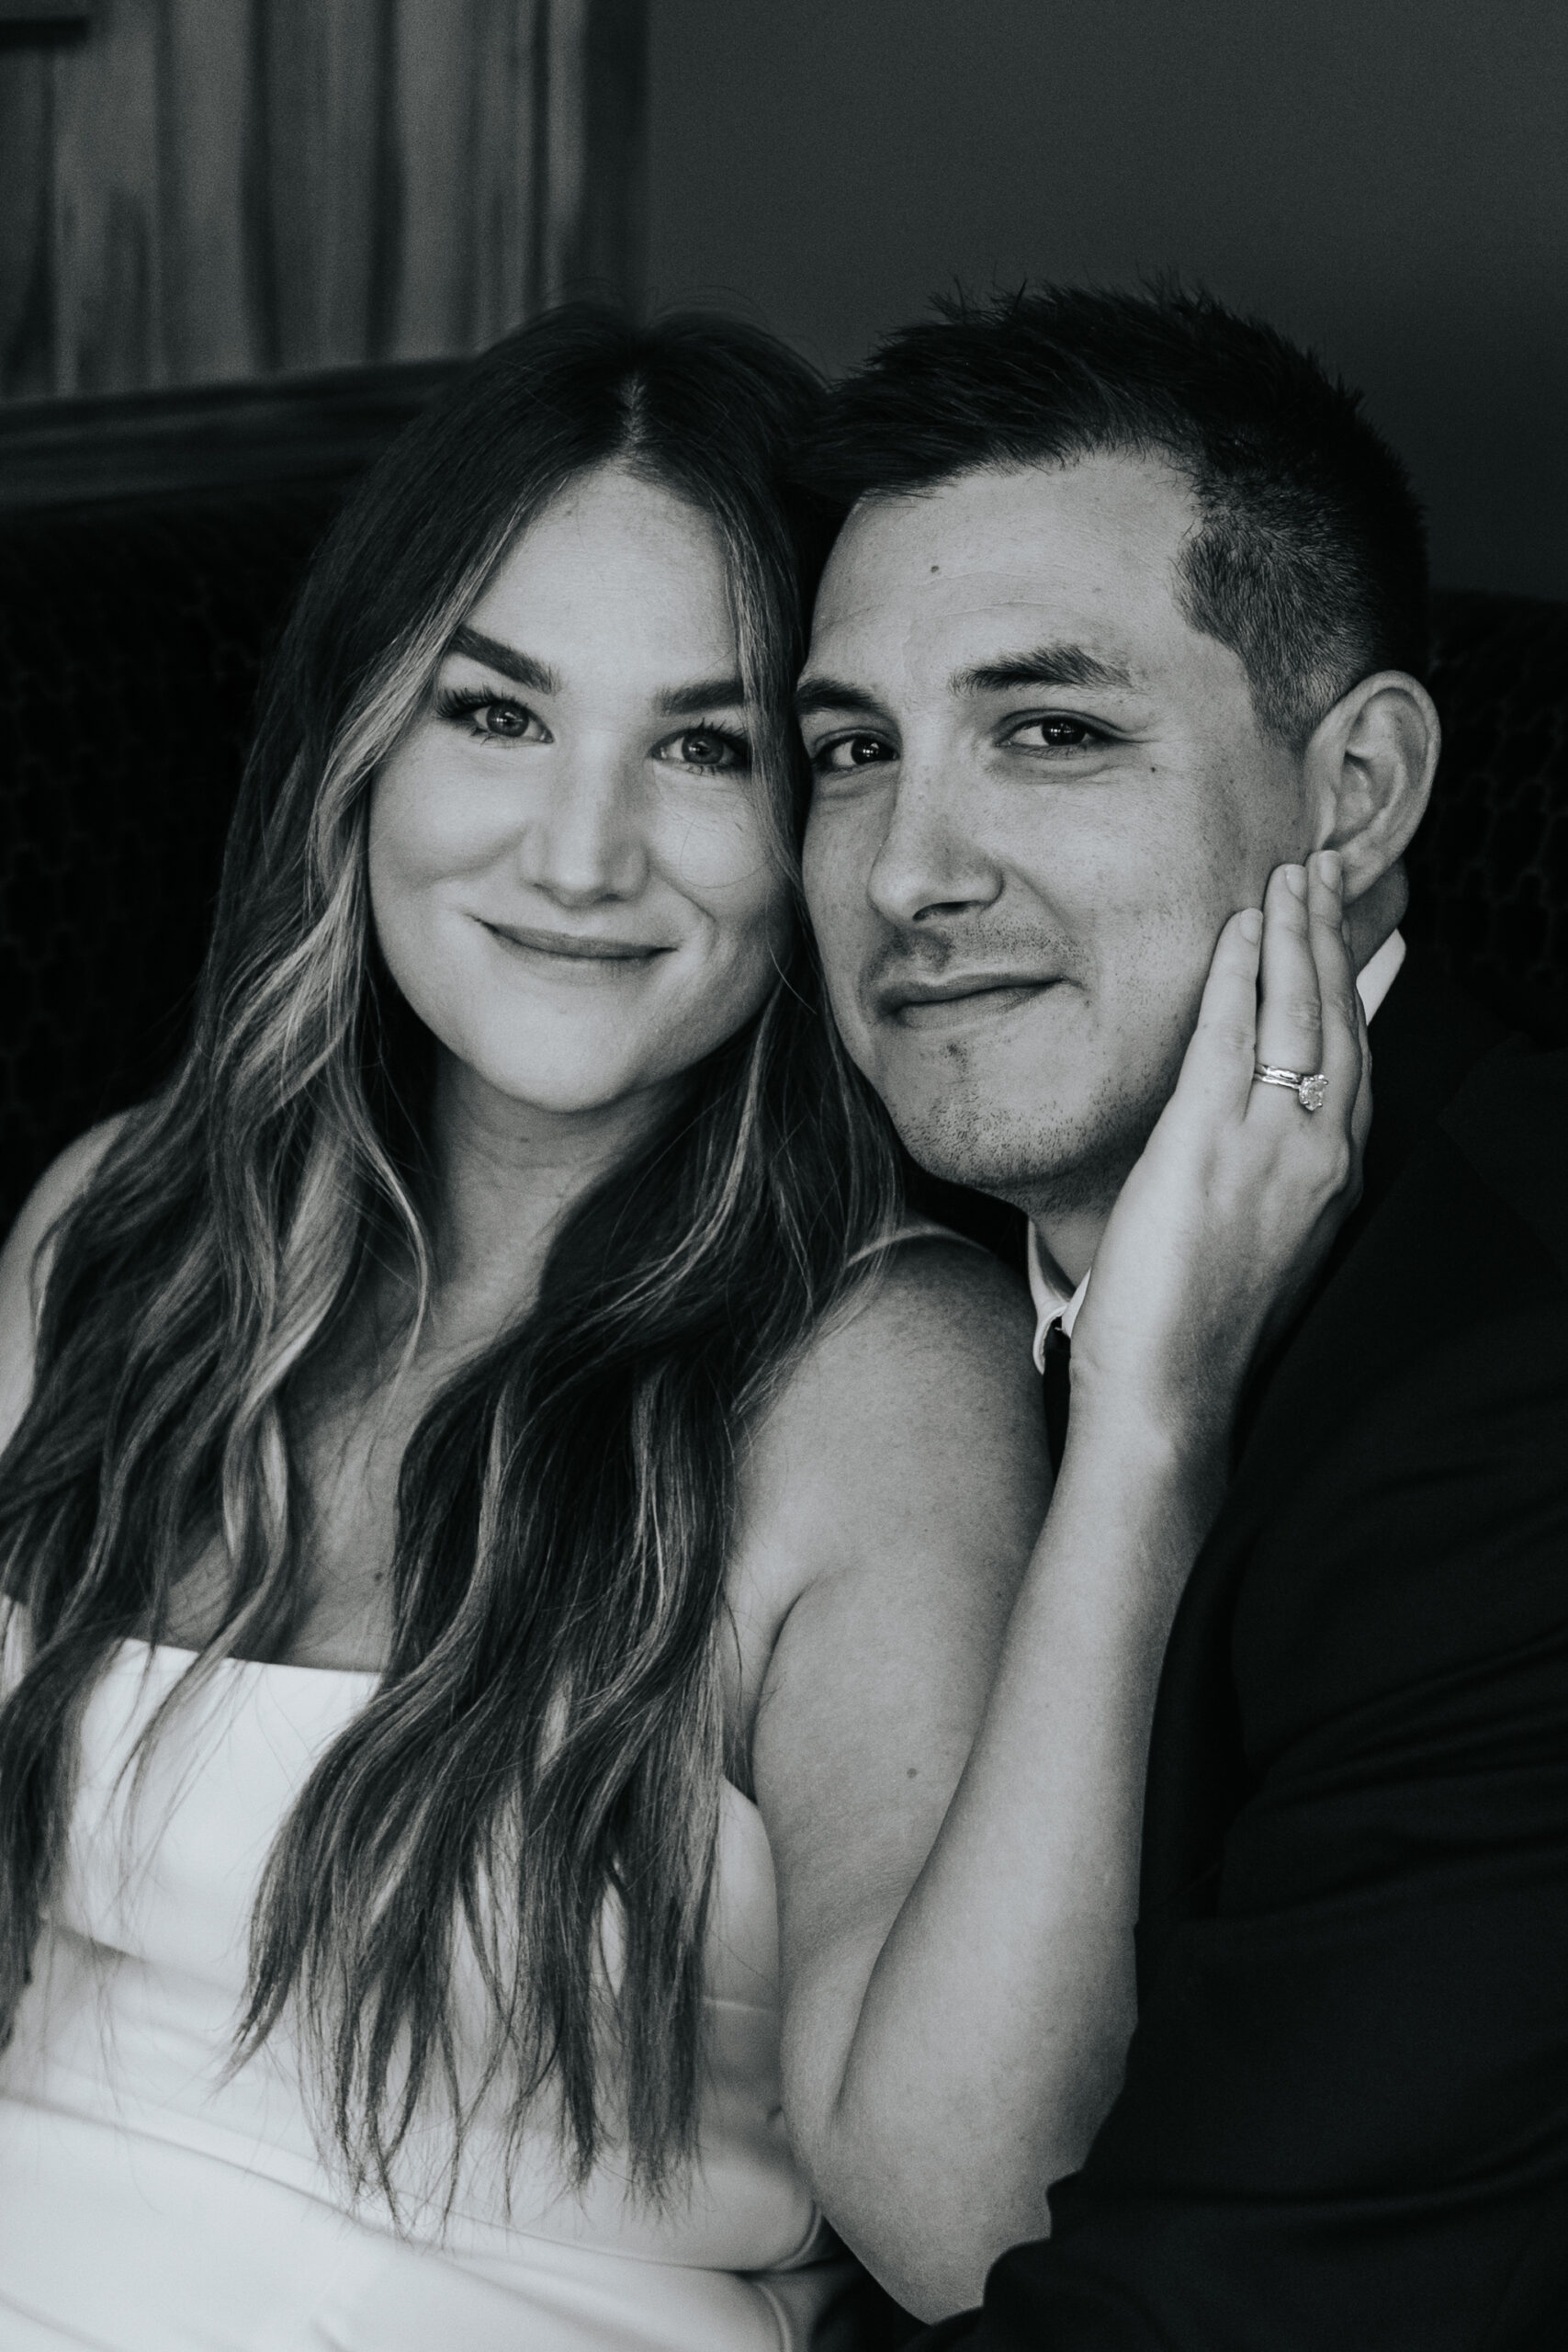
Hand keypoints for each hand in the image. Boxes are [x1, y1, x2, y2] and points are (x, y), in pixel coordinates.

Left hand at [1069, 851, 1370, 1458]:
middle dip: (1333, 937)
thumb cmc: (1195, 1334)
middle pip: (1339, 1020)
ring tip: (1289, 878)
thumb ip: (1263, 1179)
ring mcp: (1273, 1146)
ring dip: (1295, 935)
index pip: (1354, 1060)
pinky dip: (1242, 972)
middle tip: (1322, 872)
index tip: (1341, 931)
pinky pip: (1235, 1035)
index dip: (1349, 986)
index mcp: (1334, 1180)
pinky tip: (1241, 930)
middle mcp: (1321, 1155)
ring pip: (1300, 1014)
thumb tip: (1241, 1139)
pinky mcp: (1210, 1143)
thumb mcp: (1251, 1244)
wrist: (1172, 1396)